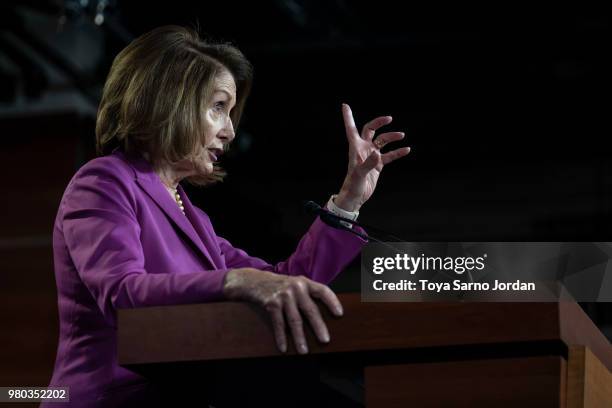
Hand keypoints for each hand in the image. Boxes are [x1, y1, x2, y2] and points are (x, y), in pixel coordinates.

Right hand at [223, 268, 343, 353]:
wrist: (254, 281)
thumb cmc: (279, 286)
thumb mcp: (295, 285)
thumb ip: (308, 294)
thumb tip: (324, 316)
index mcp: (305, 282)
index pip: (323, 290)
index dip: (332, 301)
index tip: (339, 314)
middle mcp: (296, 288)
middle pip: (310, 309)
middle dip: (318, 326)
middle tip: (325, 340)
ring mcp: (283, 296)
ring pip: (294, 320)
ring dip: (299, 338)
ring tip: (304, 351)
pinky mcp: (271, 303)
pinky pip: (278, 323)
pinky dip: (281, 337)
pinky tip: (284, 348)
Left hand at [335, 103, 410, 211]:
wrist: (356, 197)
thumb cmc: (353, 185)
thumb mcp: (359, 174)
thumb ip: (368, 163)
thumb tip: (378, 154)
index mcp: (355, 148)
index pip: (351, 128)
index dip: (348, 117)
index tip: (345, 105)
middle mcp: (363, 149)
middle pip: (370, 130)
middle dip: (379, 123)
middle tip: (389, 118)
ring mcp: (371, 156)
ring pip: (382, 141)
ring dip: (391, 137)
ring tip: (402, 135)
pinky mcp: (378, 165)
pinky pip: (389, 155)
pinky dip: (397, 152)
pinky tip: (406, 150)